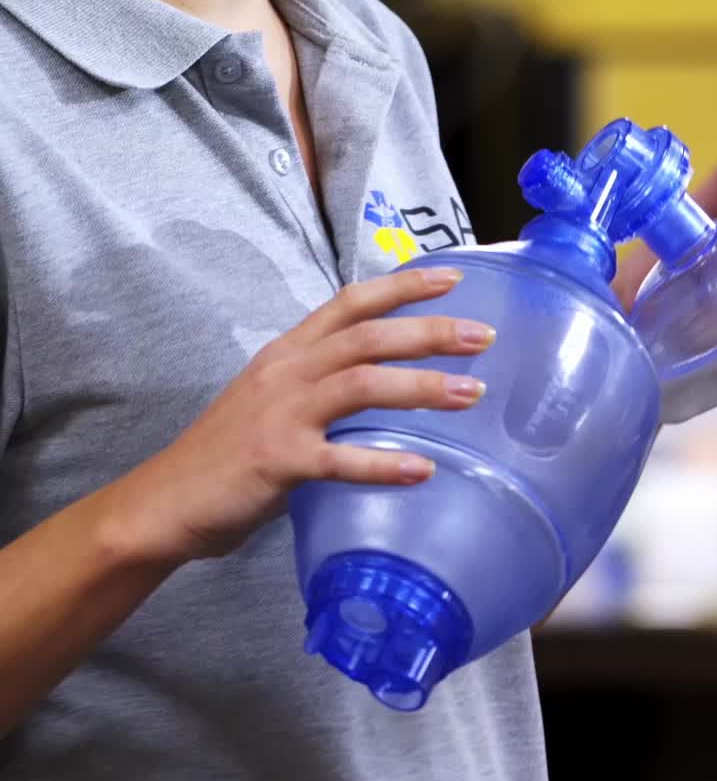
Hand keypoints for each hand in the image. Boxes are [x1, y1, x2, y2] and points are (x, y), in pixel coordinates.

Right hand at [111, 268, 492, 562]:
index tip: (454, 279)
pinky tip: (423, 470)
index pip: (350, 304)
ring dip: (423, 386)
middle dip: (430, 331)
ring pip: (362, 384)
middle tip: (484, 336)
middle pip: (367, 336)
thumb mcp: (275, 401)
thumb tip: (382, 387)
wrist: (167, 501)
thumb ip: (321, 386)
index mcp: (288, 353)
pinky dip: (385, 463)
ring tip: (473, 394)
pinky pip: (341, 460)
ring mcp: (281, 415)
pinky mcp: (279, 461)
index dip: (402, 288)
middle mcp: (286, 373)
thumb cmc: (230, 455)